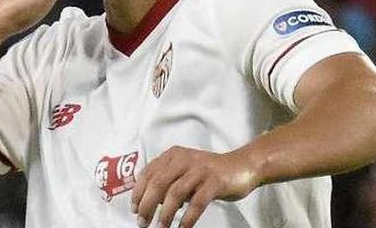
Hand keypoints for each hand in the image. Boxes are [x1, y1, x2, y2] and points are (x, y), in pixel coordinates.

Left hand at [130, 146, 259, 227]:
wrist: (241, 166)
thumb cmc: (209, 172)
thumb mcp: (184, 171)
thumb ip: (168, 181)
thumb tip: (151, 202)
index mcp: (173, 155)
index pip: (148, 173)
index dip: (138, 192)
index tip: (134, 208)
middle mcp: (184, 159)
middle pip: (158, 183)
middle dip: (147, 205)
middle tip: (143, 222)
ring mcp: (200, 169)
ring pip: (175, 193)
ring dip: (165, 214)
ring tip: (160, 227)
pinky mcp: (214, 181)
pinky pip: (197, 203)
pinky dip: (187, 218)